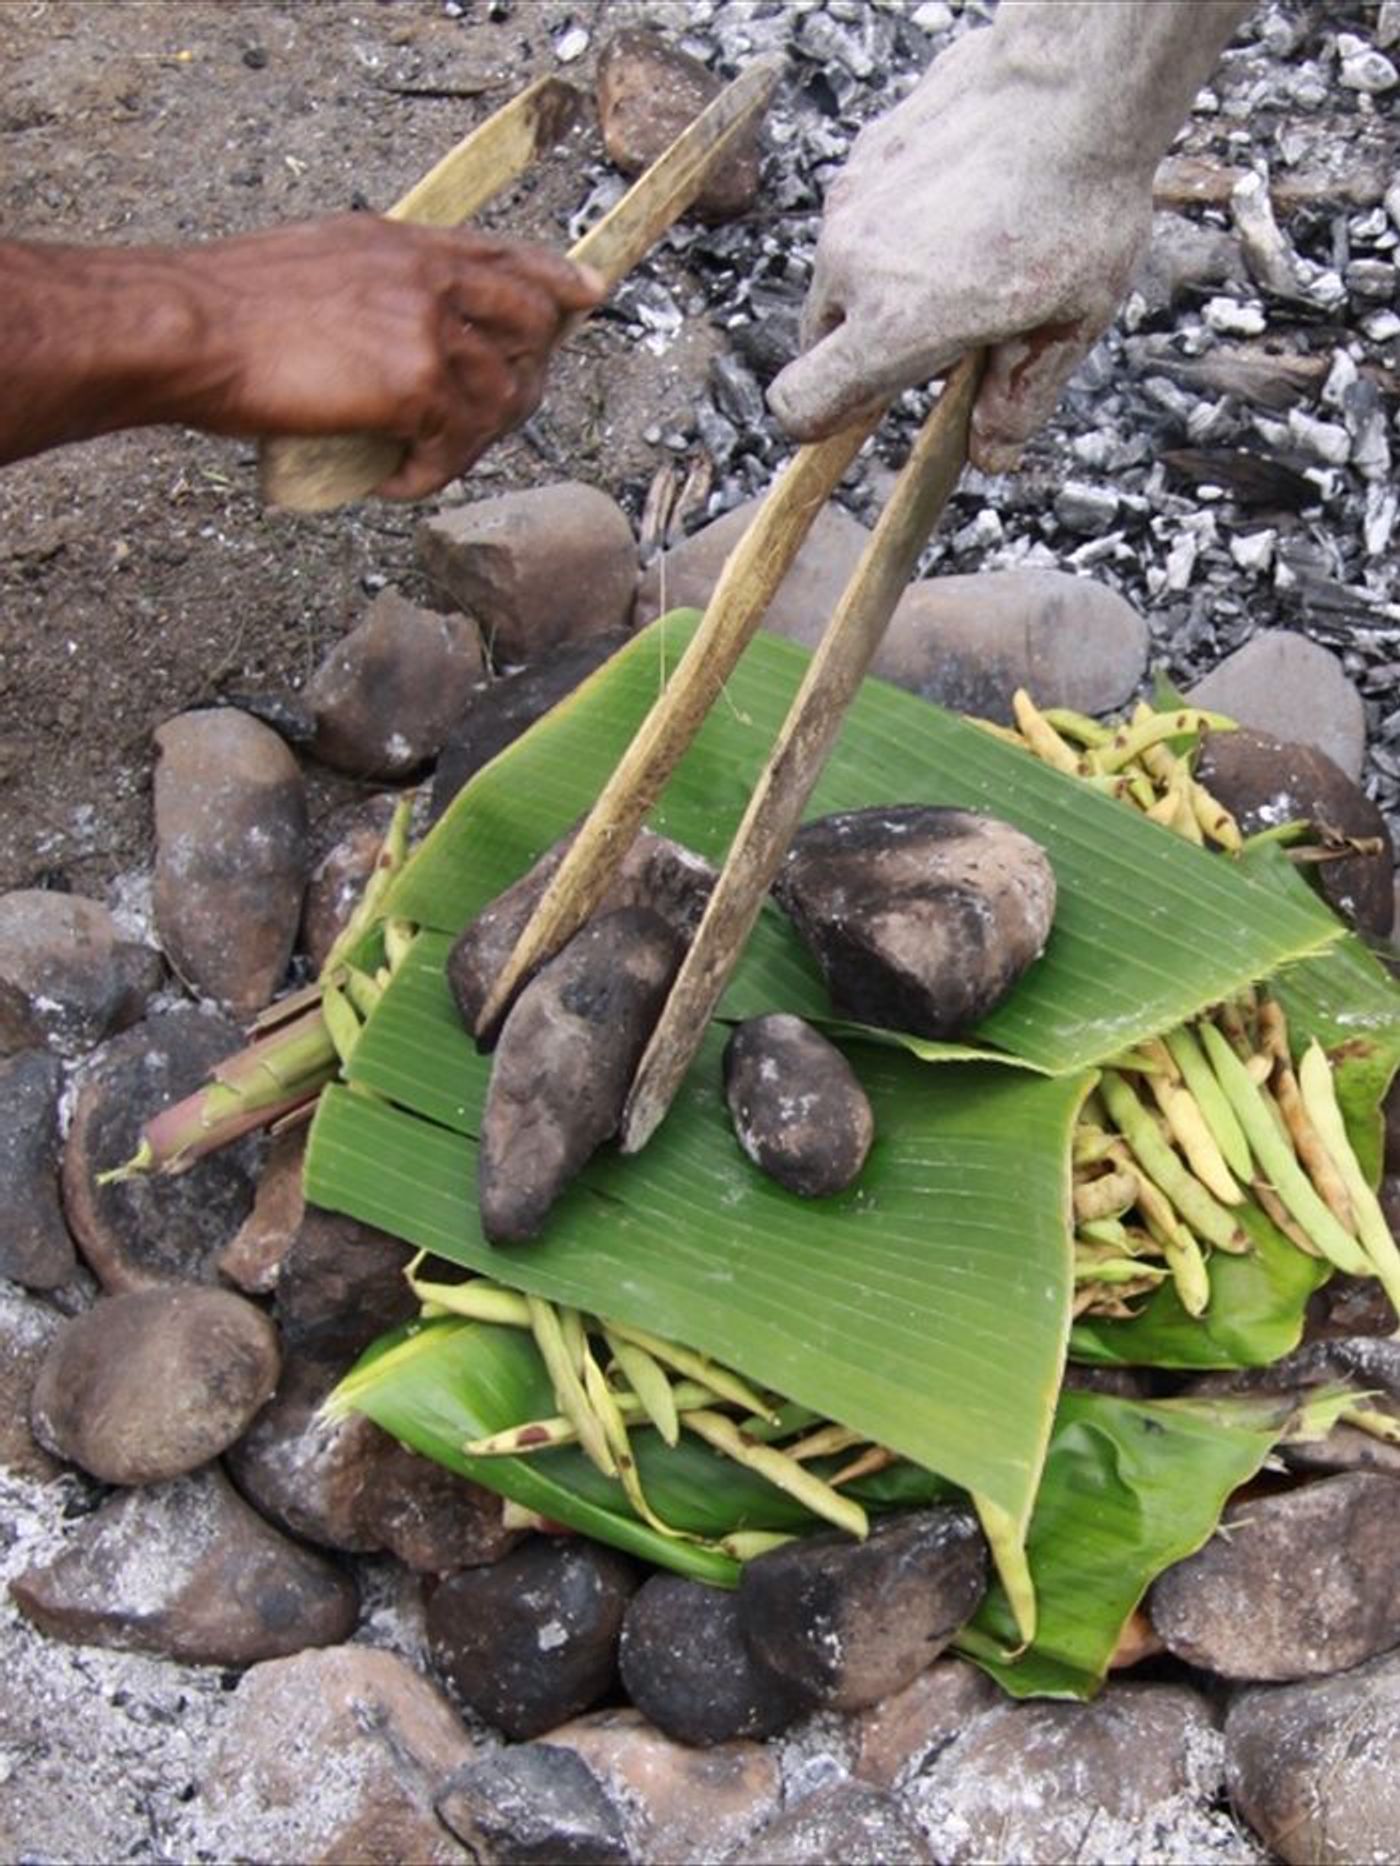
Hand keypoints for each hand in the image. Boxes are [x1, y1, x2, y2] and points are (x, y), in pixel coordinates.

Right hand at [185, 216, 602, 497]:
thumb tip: (400, 325)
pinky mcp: (417, 384)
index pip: (509, 255)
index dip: (556, 279)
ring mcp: (430, 328)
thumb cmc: (229, 307)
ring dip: (467, 445)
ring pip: (497, 399)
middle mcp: (432, 277)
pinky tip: (389, 482)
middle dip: (525, 379)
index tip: (588, 297)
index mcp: (409, 244)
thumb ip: (379, 285)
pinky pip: (453, 447)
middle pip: (530, 326)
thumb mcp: (320, 262)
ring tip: (422, 463)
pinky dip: (425, 477)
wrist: (191, 327)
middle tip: (491, 423)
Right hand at [768, 3, 1248, 470]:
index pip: (800, 404)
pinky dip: (896, 225)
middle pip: (819, 342)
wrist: (1078, 80)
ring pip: (841, 274)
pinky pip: (862, 213)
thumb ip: (1019, 398)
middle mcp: (853, 266)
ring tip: (961, 258)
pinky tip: (964, 200)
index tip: (856, 415)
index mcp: (893, 326)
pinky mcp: (866, 153)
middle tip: (939, 334)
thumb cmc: (1079, 202)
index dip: (818, 423)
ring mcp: (851, 203)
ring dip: (882, 284)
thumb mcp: (1068, 324)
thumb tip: (991, 453)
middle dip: (864, 350)